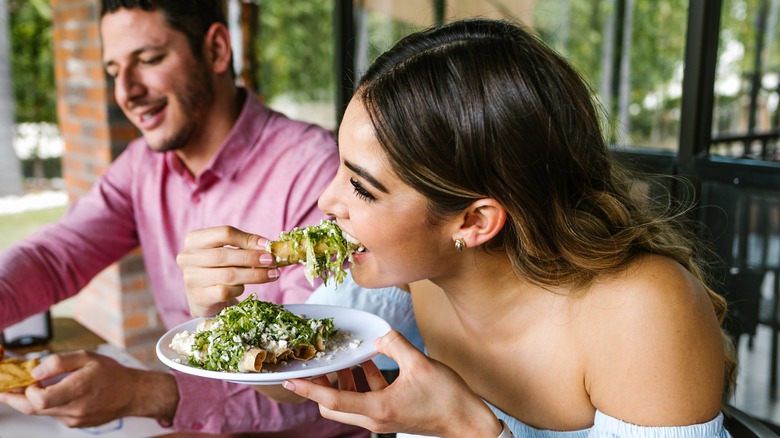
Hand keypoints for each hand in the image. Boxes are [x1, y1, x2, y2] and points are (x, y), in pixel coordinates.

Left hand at [0, 350, 177, 426]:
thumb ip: (59, 362)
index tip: (29, 379)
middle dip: (14, 399)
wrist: (133, 394)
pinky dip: (49, 404)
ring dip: (32, 400)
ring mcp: (74, 419)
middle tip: (4, 390)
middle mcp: (74, 408)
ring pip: (42, 412)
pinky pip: (54, 414)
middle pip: (32, 409)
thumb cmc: (113, 374)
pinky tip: (56, 393)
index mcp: (78, 389)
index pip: (39, 399)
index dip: (27, 390)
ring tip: (32, 386)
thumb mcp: (88, 357)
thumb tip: (35, 371)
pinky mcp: (75, 423)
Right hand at [177, 225, 279, 316]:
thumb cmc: (218, 269)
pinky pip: (225, 291)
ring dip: (254, 274)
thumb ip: (244, 246)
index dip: (248, 239)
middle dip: (252, 258)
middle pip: (225, 254)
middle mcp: (188, 257)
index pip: (224, 233)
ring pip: (228, 274)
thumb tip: (268, 246)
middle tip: (272, 261)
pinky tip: (244, 288)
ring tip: (272, 274)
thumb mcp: (227, 252)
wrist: (203, 298)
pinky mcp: (199, 297)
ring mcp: (191, 278)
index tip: (267, 245)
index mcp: (194, 240)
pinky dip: (239, 289)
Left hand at [282, 330, 501, 436]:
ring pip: (349, 402)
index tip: (290, 379)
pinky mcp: (392, 413)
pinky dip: (363, 381)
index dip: (309, 388)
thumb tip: (379, 337)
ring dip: (343, 381)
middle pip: (333, 405)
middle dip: (322, 384)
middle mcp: (375, 418)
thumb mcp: (420, 364)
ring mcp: (383, 418)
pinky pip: (367, 398)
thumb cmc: (447, 399)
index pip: (333, 400)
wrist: (468, 423)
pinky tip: (369, 362)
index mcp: (378, 409)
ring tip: (344, 358)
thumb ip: (395, 344)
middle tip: (319, 362)